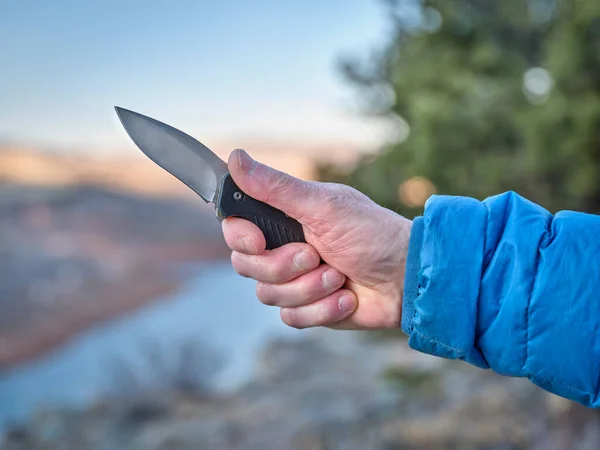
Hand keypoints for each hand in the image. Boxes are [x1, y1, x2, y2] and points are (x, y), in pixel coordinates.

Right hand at [221, 149, 411, 329]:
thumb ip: (276, 186)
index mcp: (285, 218)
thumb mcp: (324, 205)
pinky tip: (346, 298)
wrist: (407, 278)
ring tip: (340, 277)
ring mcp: (295, 280)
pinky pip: (291, 318)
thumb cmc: (372, 234)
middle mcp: (284, 248)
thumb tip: (235, 157)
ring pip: (268, 295)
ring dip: (309, 288)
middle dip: (284, 266)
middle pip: (246, 266)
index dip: (241, 238)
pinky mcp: (308, 309)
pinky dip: (322, 310)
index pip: (236, 228)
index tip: (259, 242)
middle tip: (316, 255)